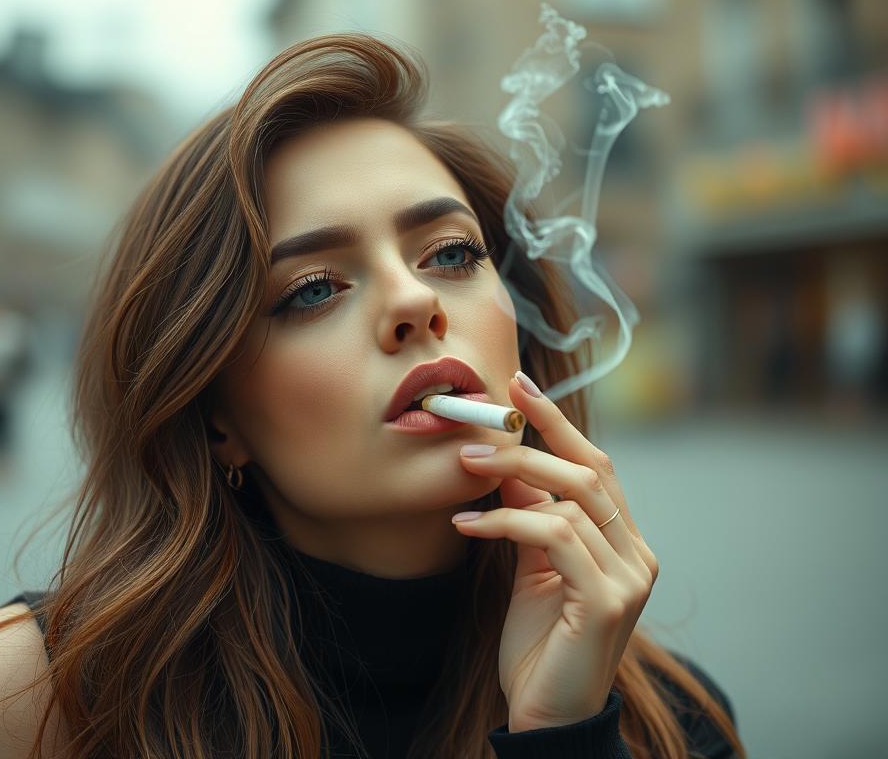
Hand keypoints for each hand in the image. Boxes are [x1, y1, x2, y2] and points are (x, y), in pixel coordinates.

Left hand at [452, 371, 658, 731]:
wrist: (545, 714)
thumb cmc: (538, 642)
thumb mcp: (531, 568)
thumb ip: (530, 518)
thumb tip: (506, 467)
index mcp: (625, 542)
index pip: (596, 467)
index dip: (558, 423)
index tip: (519, 385)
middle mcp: (638, 555)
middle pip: (587, 474)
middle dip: (528, 445)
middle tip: (474, 435)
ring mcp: (629, 578)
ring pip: (571, 501)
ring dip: (508, 480)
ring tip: (461, 475)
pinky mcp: (607, 602)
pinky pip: (553, 538)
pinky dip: (505, 525)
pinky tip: (466, 528)